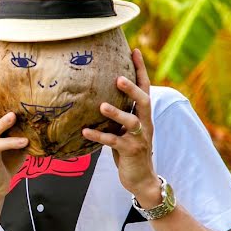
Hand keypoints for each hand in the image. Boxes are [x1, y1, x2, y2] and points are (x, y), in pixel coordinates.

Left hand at [82, 49, 159, 205]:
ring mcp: (139, 139)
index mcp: (144, 116)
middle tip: (118, 78)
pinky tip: (85, 131)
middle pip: (144, 101)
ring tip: (101, 106)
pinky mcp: (131, 152)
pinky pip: (114, 142)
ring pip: (131, 122)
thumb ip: (119, 115)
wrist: (142, 180)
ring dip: (116, 113)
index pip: (145, 89)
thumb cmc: (130, 152)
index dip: (140, 70)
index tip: (134, 51)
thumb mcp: (125, 130)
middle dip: (132, 89)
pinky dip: (99, 136)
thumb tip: (98, 97)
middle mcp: (145, 124)